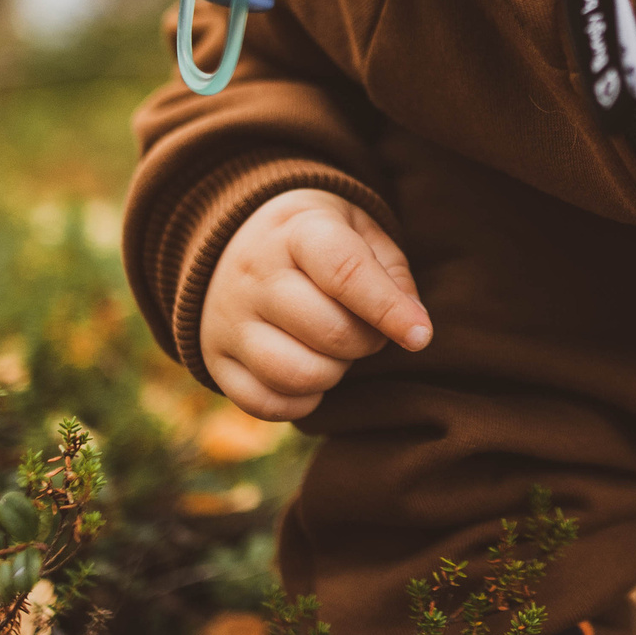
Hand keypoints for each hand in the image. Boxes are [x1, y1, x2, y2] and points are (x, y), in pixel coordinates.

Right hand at [200, 189, 429, 418]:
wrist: (232, 240)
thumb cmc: (315, 239)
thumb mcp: (357, 230)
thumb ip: (392, 273)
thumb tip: (414, 329)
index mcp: (296, 232)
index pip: (344, 272)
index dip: (388, 309)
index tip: (420, 336)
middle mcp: (254, 274)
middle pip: (328, 331)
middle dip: (366, 342)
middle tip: (367, 331)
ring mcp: (228, 320)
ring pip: (297, 374)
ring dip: (334, 374)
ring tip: (335, 351)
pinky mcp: (215, 360)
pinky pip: (267, 404)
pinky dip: (301, 401)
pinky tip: (309, 374)